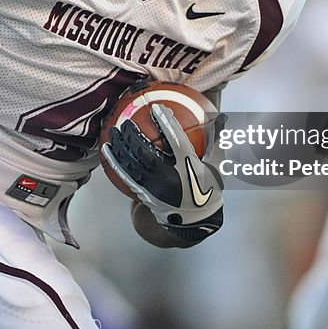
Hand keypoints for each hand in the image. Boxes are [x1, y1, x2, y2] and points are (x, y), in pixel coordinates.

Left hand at [101, 103, 223, 227]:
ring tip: (112, 132)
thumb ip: (216, 139)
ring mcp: (156, 188)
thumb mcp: (218, 164)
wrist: (195, 220)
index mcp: (189, 167)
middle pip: (146, 153)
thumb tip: (220, 116)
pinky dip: (114, 162)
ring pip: (133, 165)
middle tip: (126, 121)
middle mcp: (171, 177)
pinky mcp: (145, 195)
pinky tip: (106, 149)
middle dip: (133, 136)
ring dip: (120, 147)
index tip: (157, 108)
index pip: (176, 140)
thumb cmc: (208, 186)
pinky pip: (126, 176)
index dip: (166, 123)